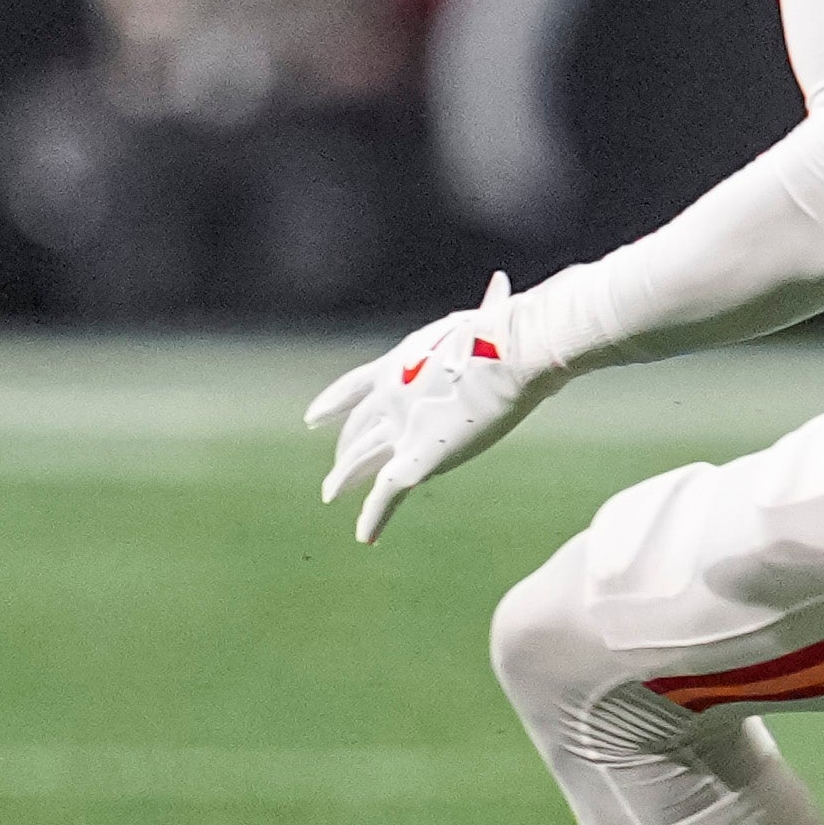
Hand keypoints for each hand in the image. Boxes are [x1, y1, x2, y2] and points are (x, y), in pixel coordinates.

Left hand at [309, 271, 561, 542]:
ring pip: (360, 461)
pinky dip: (374, 517)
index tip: (313, 418)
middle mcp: (389, 397)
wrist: (510, 354)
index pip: (352, 389)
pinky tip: (364, 535)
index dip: (332, 404)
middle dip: (345, 449)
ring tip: (331, 493)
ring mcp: (398, 428)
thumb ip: (481, 316)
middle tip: (335, 469)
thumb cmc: (505, 332)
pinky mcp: (415, 459)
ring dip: (344, 478)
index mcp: (398, 363)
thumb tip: (504, 289)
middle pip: (356, 430)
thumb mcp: (483, 321)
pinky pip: (386, 495)